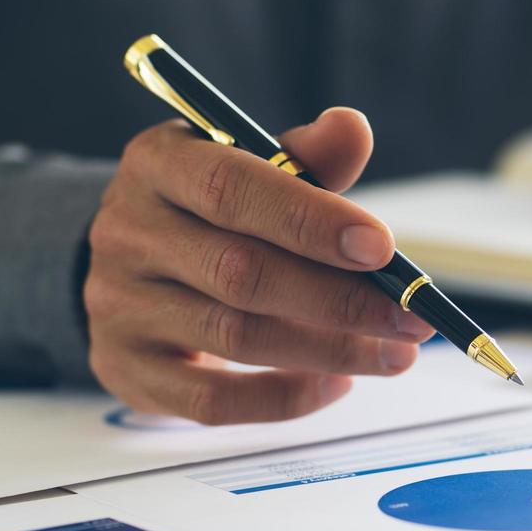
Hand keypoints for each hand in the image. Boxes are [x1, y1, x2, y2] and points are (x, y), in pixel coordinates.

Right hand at [84, 107, 433, 423]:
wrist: (132, 265)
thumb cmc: (211, 212)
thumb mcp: (250, 167)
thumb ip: (305, 156)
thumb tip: (353, 128)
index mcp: (158, 164)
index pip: (230, 189)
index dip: (311, 220)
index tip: (383, 248)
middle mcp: (128, 232)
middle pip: (241, 273)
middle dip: (340, 300)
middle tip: (412, 317)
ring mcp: (119, 306)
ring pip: (235, 338)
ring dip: (330, 351)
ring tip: (395, 353)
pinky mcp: (127, 370)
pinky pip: (212, 402)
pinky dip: (284, 398)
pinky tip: (336, 383)